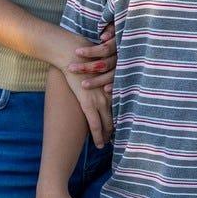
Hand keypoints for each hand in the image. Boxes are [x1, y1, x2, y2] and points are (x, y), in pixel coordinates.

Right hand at [48, 28, 116, 146]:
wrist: (71, 52)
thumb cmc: (83, 57)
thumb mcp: (97, 67)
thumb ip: (101, 77)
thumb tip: (100, 83)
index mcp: (112, 84)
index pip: (121, 104)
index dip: (122, 116)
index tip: (125, 125)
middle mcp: (109, 92)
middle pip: (117, 115)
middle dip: (117, 129)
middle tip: (119, 140)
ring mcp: (100, 98)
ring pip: (108, 123)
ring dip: (107, 135)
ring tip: (108, 145)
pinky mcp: (88, 102)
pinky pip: (95, 123)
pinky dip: (98, 135)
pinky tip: (100, 145)